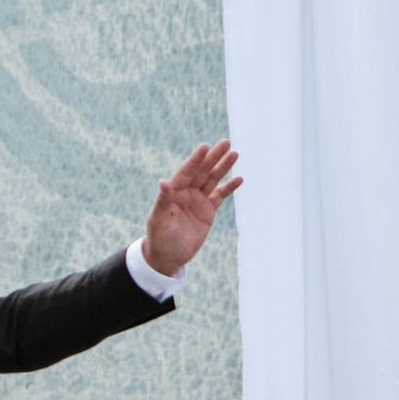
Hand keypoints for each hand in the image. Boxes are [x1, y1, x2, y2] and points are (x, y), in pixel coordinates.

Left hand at [140, 140, 241, 278]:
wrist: (168, 257)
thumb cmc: (159, 239)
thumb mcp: (159, 221)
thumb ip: (162, 201)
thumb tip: (163, 182)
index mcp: (174, 192)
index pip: (186, 172)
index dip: (196, 159)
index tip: (205, 146)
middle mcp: (186, 192)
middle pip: (202, 171)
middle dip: (214, 157)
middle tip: (226, 142)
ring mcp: (198, 200)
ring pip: (213, 179)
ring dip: (224, 167)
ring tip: (235, 154)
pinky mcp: (208, 211)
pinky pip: (220, 195)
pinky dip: (229, 187)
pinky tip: (239, 179)